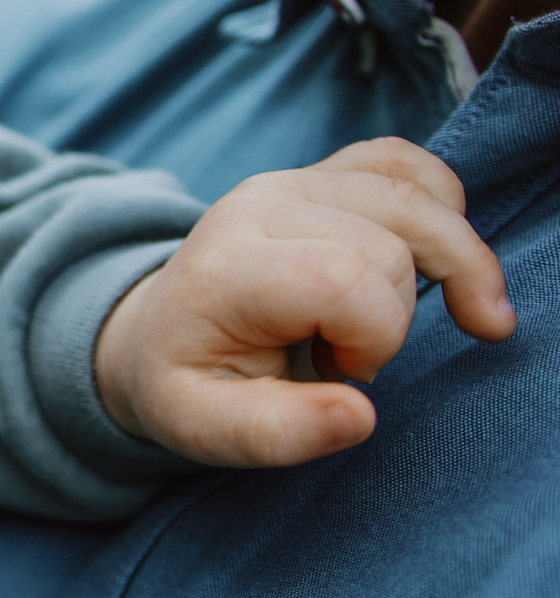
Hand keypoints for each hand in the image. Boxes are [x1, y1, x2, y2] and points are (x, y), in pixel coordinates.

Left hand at [94, 137, 514, 465]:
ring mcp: (295, 179)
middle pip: (393, 246)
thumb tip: (359, 417)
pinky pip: (408, 164)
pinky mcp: (323, 173)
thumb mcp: (206, 429)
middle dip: (397, 318)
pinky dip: (444, 210)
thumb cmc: (187, 382)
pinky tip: (438, 259)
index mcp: (229, 268)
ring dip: (443, 268)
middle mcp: (262, 206)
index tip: (341, 371)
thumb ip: (278, 433)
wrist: (154, 332)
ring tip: (407, 320)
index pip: (344, 281)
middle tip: (347, 355)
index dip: (373, 339)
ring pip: (418, 202)